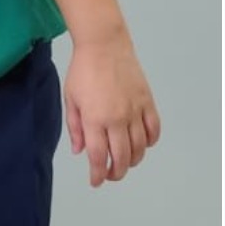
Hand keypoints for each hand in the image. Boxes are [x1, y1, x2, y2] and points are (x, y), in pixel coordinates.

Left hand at [63, 34, 160, 186]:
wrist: (103, 45)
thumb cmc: (83, 70)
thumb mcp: (70, 98)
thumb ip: (75, 127)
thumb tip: (80, 151)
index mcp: (95, 118)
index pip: (98, 157)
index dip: (97, 174)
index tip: (96, 181)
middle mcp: (117, 118)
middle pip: (121, 158)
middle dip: (115, 172)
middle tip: (110, 175)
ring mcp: (135, 111)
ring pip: (139, 148)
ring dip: (132, 160)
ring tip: (124, 161)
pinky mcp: (147, 102)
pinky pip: (154, 130)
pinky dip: (149, 142)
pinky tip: (141, 144)